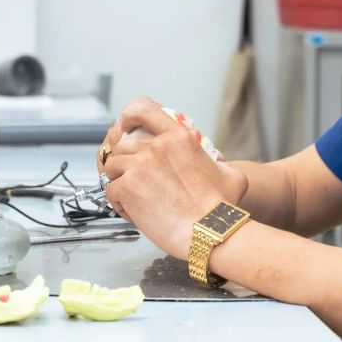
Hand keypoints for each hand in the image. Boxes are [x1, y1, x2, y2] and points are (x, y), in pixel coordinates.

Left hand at [101, 97, 248, 258]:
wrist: (209, 233)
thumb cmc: (221, 209)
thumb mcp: (231, 175)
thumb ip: (218, 163)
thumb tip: (218, 164)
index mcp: (178, 137)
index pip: (143, 108)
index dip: (129, 115)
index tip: (126, 125)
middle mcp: (156, 147)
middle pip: (123, 144)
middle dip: (124, 161)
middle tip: (134, 178)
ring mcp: (138, 166)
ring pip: (112, 166)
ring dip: (120, 181)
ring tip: (135, 198)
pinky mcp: (127, 188)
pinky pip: (110, 190)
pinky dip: (118, 202)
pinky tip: (134, 212)